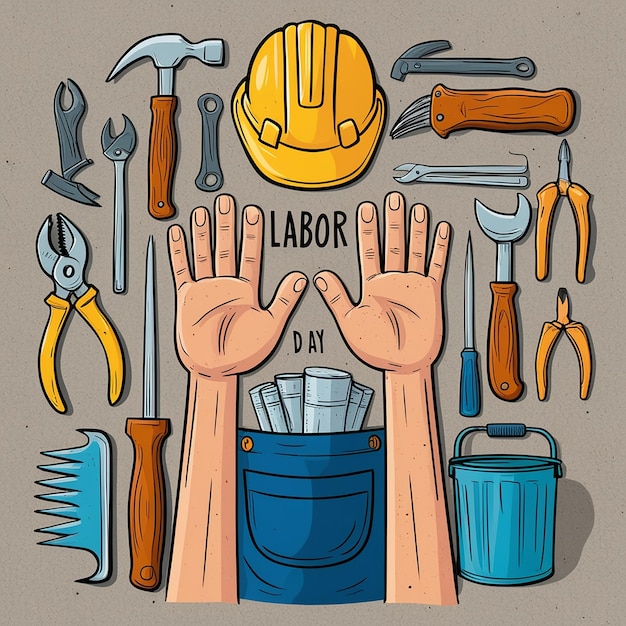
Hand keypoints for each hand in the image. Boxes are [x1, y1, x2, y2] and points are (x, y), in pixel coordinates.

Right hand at [168, 195, 306, 378]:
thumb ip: (284, 300)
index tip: (254, 211)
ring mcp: (206, 289)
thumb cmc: (244, 352)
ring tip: (203, 211)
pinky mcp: (187, 298)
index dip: (252, 233)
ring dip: (203, 233)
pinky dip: (179, 253)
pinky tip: (177, 234)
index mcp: (246, 290)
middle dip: (226, 224)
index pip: (250, 255)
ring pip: (204, 254)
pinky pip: (182, 271)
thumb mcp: (270, 325)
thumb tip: (302, 278)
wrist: (216, 369)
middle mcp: (226, 285)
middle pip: (226, 248)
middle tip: (226, 200)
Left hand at [314, 192, 449, 372]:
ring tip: (416, 208)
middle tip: (393, 197)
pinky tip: (442, 230)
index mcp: (372, 285)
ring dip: (416, 230)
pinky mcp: (430, 293)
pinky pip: (436, 267)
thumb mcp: (350, 322)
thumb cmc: (375, 348)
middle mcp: (392, 280)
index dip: (368, 229)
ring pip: (415, 250)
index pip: (369, 251)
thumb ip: (337, 298)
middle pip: (393, 244)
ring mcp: (412, 285)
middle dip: (393, 221)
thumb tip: (319, 276)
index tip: (366, 208)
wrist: (402, 364)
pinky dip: (439, 249)